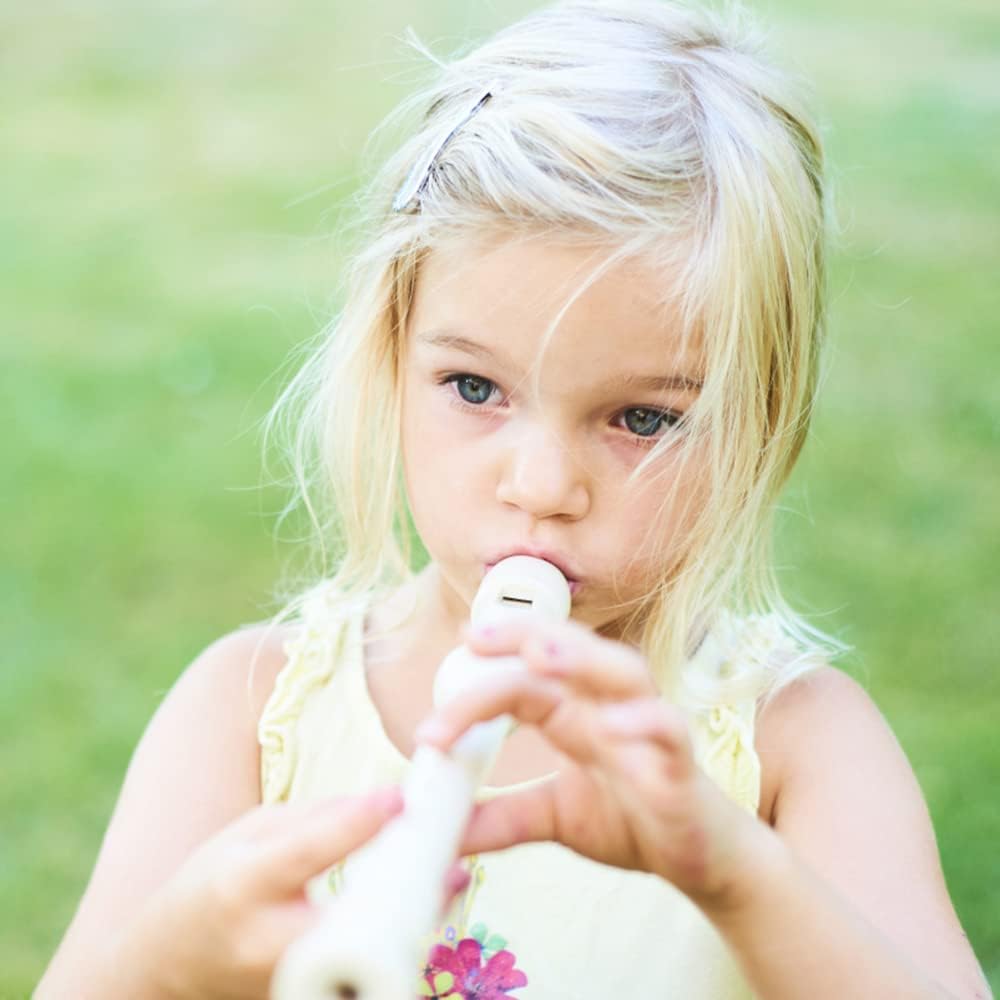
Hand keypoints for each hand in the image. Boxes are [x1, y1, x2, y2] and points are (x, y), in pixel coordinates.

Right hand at [115, 791, 468, 999]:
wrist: (171, 963)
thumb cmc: (215, 882)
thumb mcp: (250, 833)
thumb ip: (316, 818)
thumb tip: (383, 803)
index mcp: (244, 885)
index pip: (308, 850)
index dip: (358, 822)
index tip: (400, 797)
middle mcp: (266, 943)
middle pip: (351, 920)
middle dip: (405, 888)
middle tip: (451, 855)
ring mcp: (287, 984)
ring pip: (366, 956)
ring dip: (413, 917)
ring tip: (449, 878)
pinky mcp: (305, 998)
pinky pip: (363, 975)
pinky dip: (397, 943)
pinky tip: (421, 912)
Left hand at [416, 617, 756, 907]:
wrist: (700, 859)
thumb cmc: (632, 820)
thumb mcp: (552, 817)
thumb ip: (499, 818)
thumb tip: (440, 828)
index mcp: (575, 712)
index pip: (526, 676)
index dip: (485, 670)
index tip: (448, 662)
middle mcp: (609, 708)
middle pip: (570, 651)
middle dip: (524, 634)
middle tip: (476, 637)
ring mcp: (647, 731)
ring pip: (622, 674)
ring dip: (582, 659)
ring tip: (540, 653)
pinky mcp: (681, 766)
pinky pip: (669, 732)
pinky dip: (645, 723)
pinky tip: (613, 725)